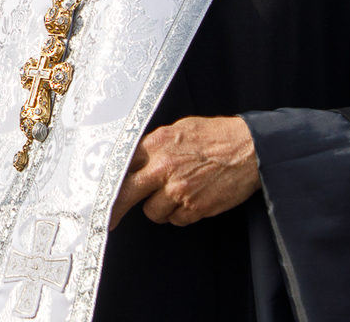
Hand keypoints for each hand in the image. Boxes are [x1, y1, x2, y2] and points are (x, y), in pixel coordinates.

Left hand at [109, 115, 258, 228]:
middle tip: (107, 220)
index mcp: (155, 145)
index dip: (110, 180)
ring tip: (174, 194)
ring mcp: (179, 190)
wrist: (249, 149)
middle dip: (115, 208)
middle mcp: (163, 168)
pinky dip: (179, 214)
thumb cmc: (214, 136)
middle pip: (125, 194)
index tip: (99, 191)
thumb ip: (153, 146)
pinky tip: (190, 200)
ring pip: (152, 212)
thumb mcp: (177, 130)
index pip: (121, 166)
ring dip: (159, 208)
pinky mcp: (195, 207)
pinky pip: (176, 220)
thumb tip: (133, 161)